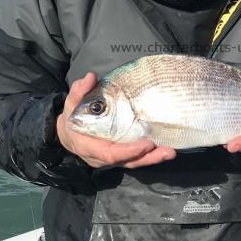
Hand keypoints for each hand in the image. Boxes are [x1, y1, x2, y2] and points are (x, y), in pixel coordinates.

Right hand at [55, 73, 175, 168]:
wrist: (69, 133)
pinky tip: (165, 150)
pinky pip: (136, 159)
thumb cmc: (73, 117)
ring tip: (170, 152)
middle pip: (127, 162)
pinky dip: (150, 156)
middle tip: (167, 151)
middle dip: (147, 158)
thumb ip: (79, 91)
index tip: (145, 144)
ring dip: (153, 158)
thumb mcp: (72, 103)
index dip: (128, 151)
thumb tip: (89, 77)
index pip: (110, 154)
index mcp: (88, 147)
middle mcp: (101, 157)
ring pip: (134, 162)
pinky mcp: (120, 156)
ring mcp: (112, 159)